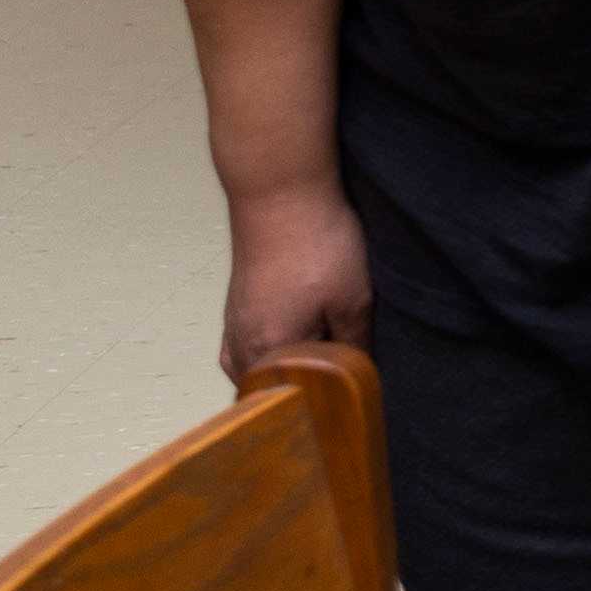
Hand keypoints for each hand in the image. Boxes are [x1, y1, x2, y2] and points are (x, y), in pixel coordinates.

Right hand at [220, 187, 372, 385]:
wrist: (280, 193)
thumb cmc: (317, 244)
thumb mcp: (353, 299)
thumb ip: (355, 343)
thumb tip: (359, 372)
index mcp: (269, 351)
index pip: (301, 397)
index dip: (332, 395)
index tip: (356, 386)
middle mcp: (240, 346)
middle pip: (270, 390)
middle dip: (302, 389)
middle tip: (338, 377)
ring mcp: (232, 326)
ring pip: (252, 372)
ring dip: (281, 373)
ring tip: (317, 362)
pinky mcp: (234, 307)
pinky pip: (242, 350)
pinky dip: (263, 356)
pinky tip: (288, 345)